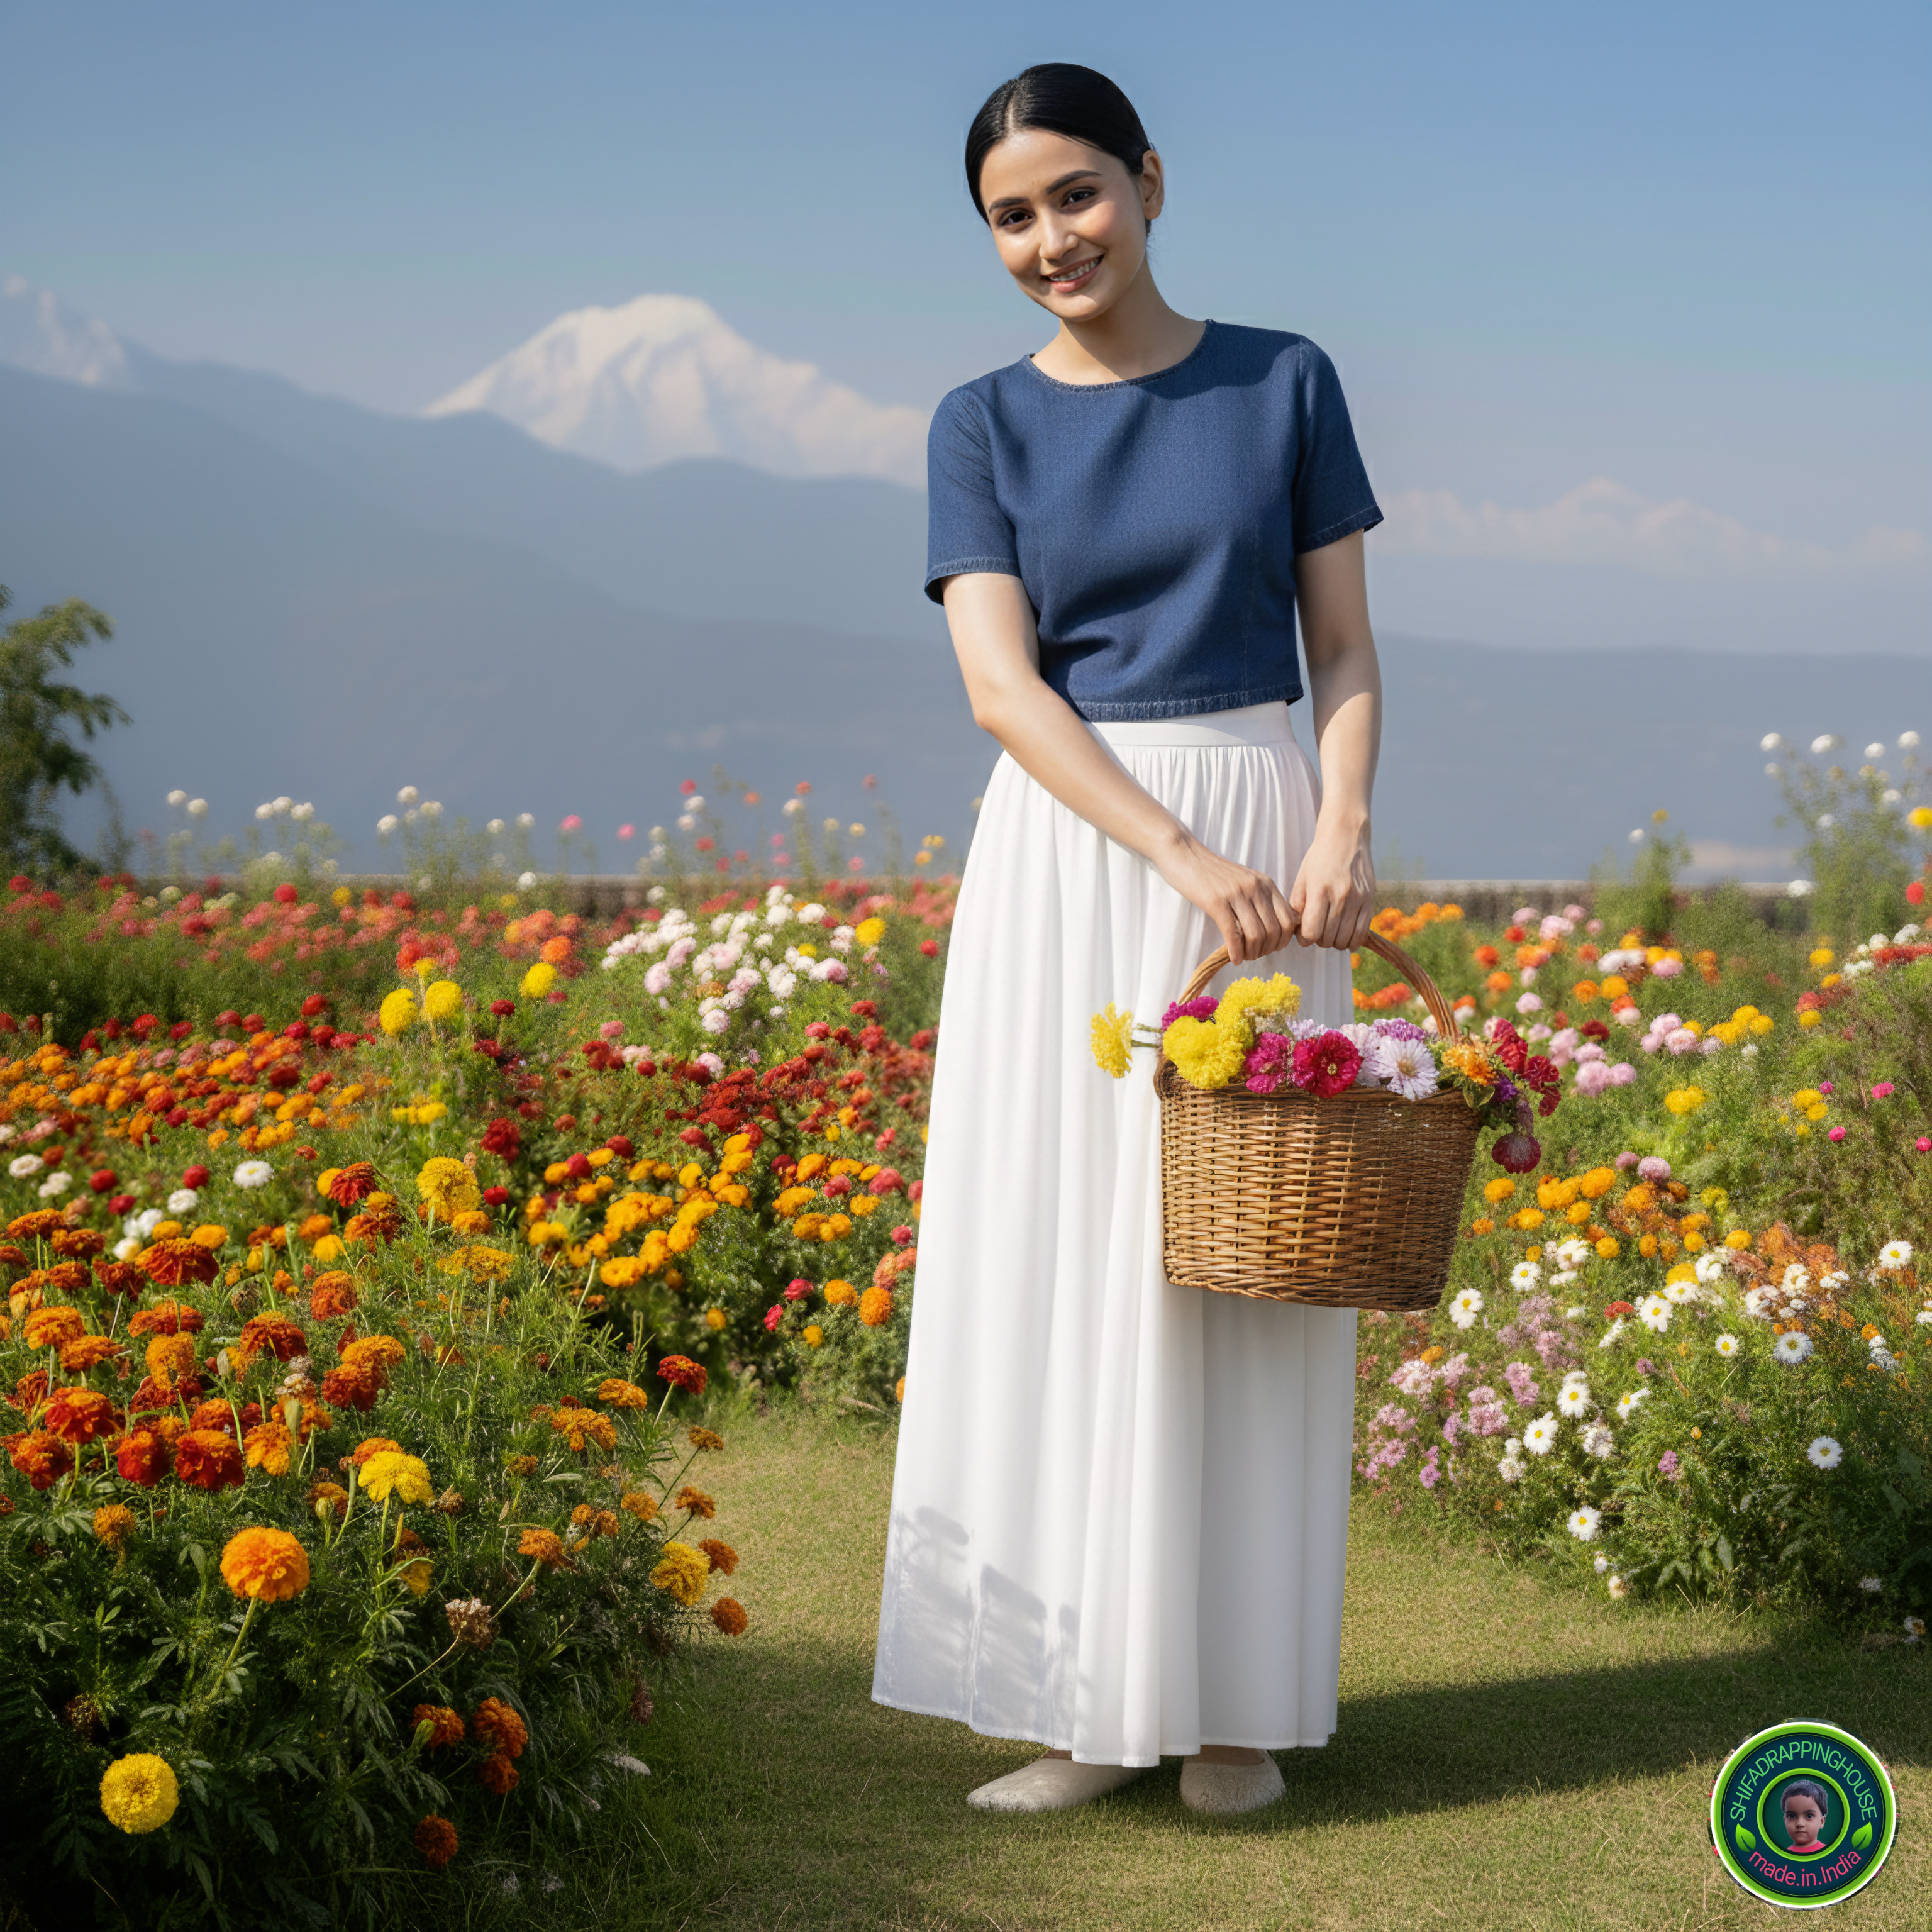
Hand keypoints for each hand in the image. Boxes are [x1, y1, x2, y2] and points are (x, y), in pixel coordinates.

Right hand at [1153, 836, 1296, 964]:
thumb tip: (1274, 929)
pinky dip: (1236, 952)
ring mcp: (1236, 893)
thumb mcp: (1245, 881)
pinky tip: (1233, 958)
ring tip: (1244, 957)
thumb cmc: (1213, 873)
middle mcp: (1256, 887)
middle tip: (1255, 955)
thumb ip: (1260, 899)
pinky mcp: (1216, 902)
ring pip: (1256, 935)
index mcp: (1266, 883)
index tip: (1271, 947)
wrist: (1185, 856)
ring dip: (1252, 953)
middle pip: (1274, 930)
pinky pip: (1233, 934)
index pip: (1288, 919)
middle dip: (1267, 950)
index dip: (1283, 940)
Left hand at [1288, 820, 1374, 949]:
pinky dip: (1351, 941)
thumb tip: (1298, 930)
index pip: (1311, 931)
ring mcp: (1357, 899)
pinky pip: (1361, 933)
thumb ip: (1297, 905)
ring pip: (1344, 939)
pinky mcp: (1370, 900)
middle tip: (1317, 930)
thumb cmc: (1319, 858)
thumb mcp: (1302, 878)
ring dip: (1334, 942)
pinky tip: (1345, 936)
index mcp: (1319, 890)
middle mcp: (1340, 896)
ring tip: (1330, 932)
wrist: (1346, 837)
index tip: (1304, 934)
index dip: (1305, 938)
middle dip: (1318, 940)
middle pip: (1327, 938)